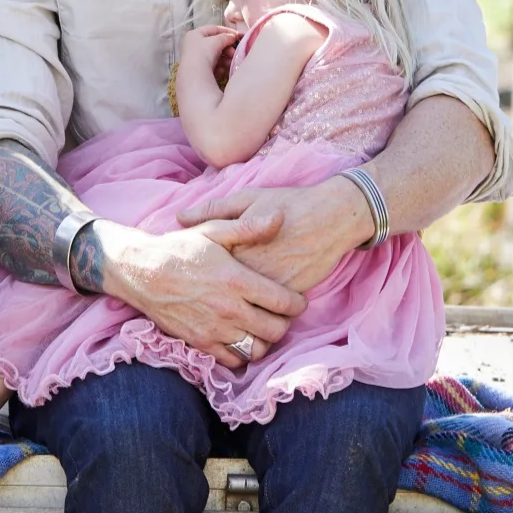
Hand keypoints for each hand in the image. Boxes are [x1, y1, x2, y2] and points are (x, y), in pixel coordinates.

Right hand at [98, 216, 304, 369]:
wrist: (141, 271)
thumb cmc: (180, 248)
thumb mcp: (214, 230)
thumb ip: (249, 227)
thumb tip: (279, 217)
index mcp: (237, 280)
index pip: (284, 303)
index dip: (297, 304)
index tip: (297, 301)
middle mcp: (229, 309)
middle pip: (276, 330)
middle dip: (284, 323)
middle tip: (281, 315)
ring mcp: (214, 329)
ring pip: (257, 349)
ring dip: (265, 340)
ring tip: (262, 327)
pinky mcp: (200, 342)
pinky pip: (232, 360)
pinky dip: (242, 353)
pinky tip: (240, 337)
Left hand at [176, 177, 371, 295]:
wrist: (332, 216)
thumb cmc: (288, 203)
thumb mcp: (248, 197)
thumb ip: (213, 209)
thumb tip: (180, 217)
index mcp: (236, 246)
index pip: (206, 268)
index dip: (196, 274)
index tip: (189, 277)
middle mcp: (252, 269)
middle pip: (222, 293)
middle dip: (211, 300)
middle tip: (203, 302)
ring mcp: (272, 285)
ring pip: (245, 306)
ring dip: (234, 313)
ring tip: (223, 314)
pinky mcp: (290, 294)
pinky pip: (269, 311)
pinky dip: (258, 314)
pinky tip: (250, 314)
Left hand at [177, 24, 238, 74]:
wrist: (194, 75)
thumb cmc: (203, 53)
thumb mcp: (216, 41)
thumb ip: (226, 37)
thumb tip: (233, 36)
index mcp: (194, 34)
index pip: (213, 29)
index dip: (227, 31)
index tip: (238, 36)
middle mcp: (193, 45)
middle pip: (215, 43)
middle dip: (227, 48)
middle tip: (235, 52)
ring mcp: (196, 58)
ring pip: (215, 55)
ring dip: (226, 58)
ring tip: (232, 62)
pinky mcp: (199, 70)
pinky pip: (213, 65)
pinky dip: (220, 66)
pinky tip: (224, 70)